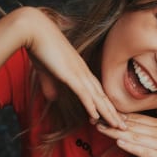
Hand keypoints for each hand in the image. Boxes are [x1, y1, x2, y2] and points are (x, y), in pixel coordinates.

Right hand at [22, 8, 125, 128]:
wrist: (34, 29)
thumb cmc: (39, 46)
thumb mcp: (46, 71)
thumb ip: (51, 85)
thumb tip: (54, 98)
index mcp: (79, 68)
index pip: (96, 90)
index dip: (105, 104)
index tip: (112, 116)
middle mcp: (82, 70)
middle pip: (102, 95)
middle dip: (113, 112)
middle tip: (123, 126)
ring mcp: (78, 72)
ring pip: (97, 97)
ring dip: (108, 113)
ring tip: (118, 126)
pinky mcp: (70, 74)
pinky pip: (84, 93)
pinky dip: (91, 106)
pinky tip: (97, 117)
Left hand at [98, 107, 156, 156]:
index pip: (137, 117)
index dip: (118, 113)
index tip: (103, 109)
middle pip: (131, 125)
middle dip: (111, 121)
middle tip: (92, 115)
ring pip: (135, 136)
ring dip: (116, 132)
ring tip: (99, 127)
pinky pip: (146, 151)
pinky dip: (133, 146)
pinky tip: (121, 142)